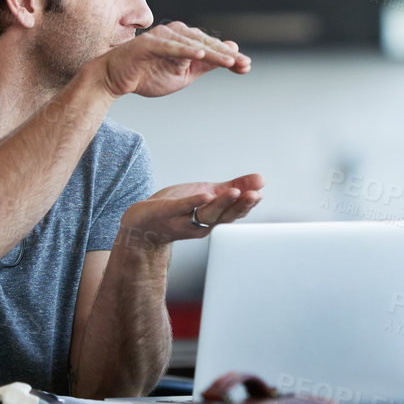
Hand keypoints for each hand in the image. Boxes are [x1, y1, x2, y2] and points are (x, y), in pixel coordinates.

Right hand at [96, 21, 251, 98]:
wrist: (115, 79)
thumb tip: (231, 52)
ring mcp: (161, 37)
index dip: (229, 57)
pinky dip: (184, 50)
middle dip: (226, 55)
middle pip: (205, 44)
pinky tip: (199, 54)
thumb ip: (205, 64)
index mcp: (184, 40)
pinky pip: (169, 47)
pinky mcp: (147, 44)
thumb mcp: (183, 75)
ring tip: (229, 61)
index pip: (211, 48)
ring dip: (211, 53)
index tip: (246, 67)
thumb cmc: (148, 75)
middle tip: (244, 64)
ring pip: (191, 44)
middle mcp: (175, 34)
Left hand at [116, 173, 264, 251]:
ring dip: (222, 203)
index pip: (234, 213)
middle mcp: (201, 223)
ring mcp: (184, 219)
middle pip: (225, 216)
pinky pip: (183, 207)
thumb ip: (234, 186)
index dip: (247, 204)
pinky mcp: (167, 212)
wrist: (143, 223)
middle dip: (241, 206)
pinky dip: (195, 202)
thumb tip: (260, 180)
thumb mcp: (209, 194)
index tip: (259, 193)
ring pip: (208, 214)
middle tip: (255, 195)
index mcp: (213, 218)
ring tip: (235, 191)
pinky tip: (206, 195)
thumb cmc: (177, 208)